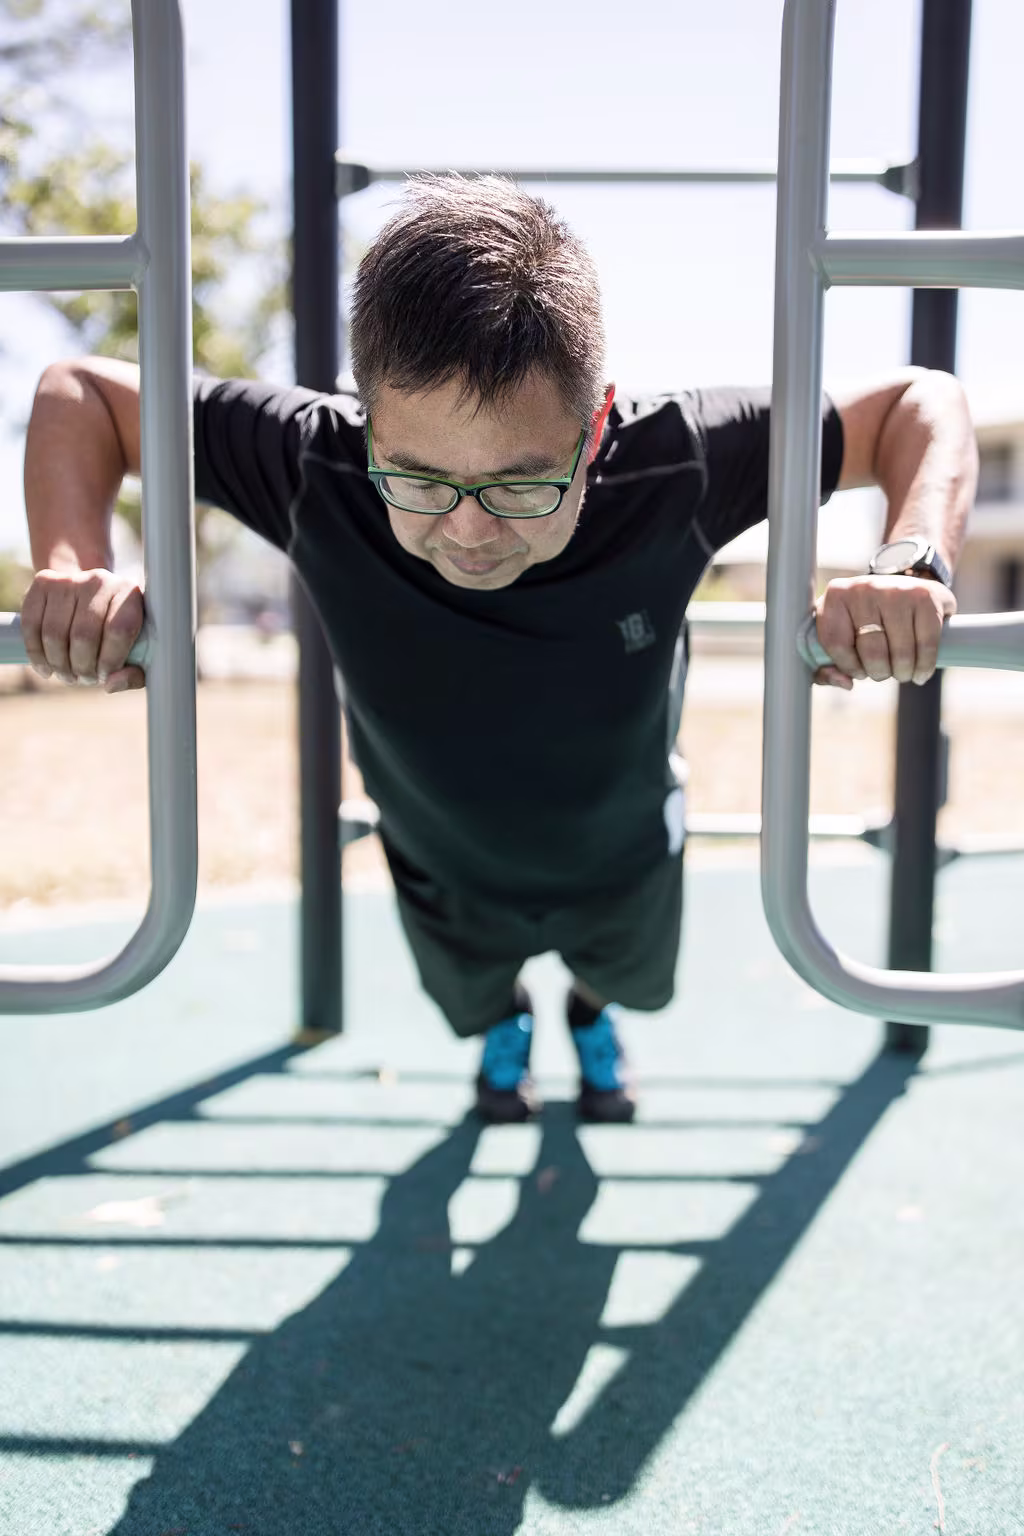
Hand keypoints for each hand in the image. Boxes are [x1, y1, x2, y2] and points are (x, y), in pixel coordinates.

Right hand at [20, 568, 145, 691]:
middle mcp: (100, 581)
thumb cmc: (120, 630)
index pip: (118, 630)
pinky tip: (47, 669)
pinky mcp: (43, 583)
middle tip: (85, 679)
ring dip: (60, 665)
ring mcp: (69, 580)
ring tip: (69, 676)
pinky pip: (32, 625)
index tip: (104, 676)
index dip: (109, 661)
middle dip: (82, 667)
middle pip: (83, 635)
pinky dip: (36, 654)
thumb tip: (110, 684)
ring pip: (55, 633)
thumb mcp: (140, 652)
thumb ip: (135, 674)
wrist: (94, 593)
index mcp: (130, 593)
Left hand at [813, 574, 956, 690]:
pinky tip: (920, 673)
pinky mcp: (925, 597)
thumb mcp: (838, 636)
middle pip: (871, 652)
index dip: (848, 666)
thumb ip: (826, 668)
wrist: (904, 590)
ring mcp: (896, 591)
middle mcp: (864, 588)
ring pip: (900, 653)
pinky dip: (924, 666)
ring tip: (902, 672)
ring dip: (902, 673)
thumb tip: (845, 683)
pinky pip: (926, 644)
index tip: (859, 670)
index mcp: (836, 596)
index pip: (835, 643)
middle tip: (884, 672)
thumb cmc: (865, 620)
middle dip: (879, 673)